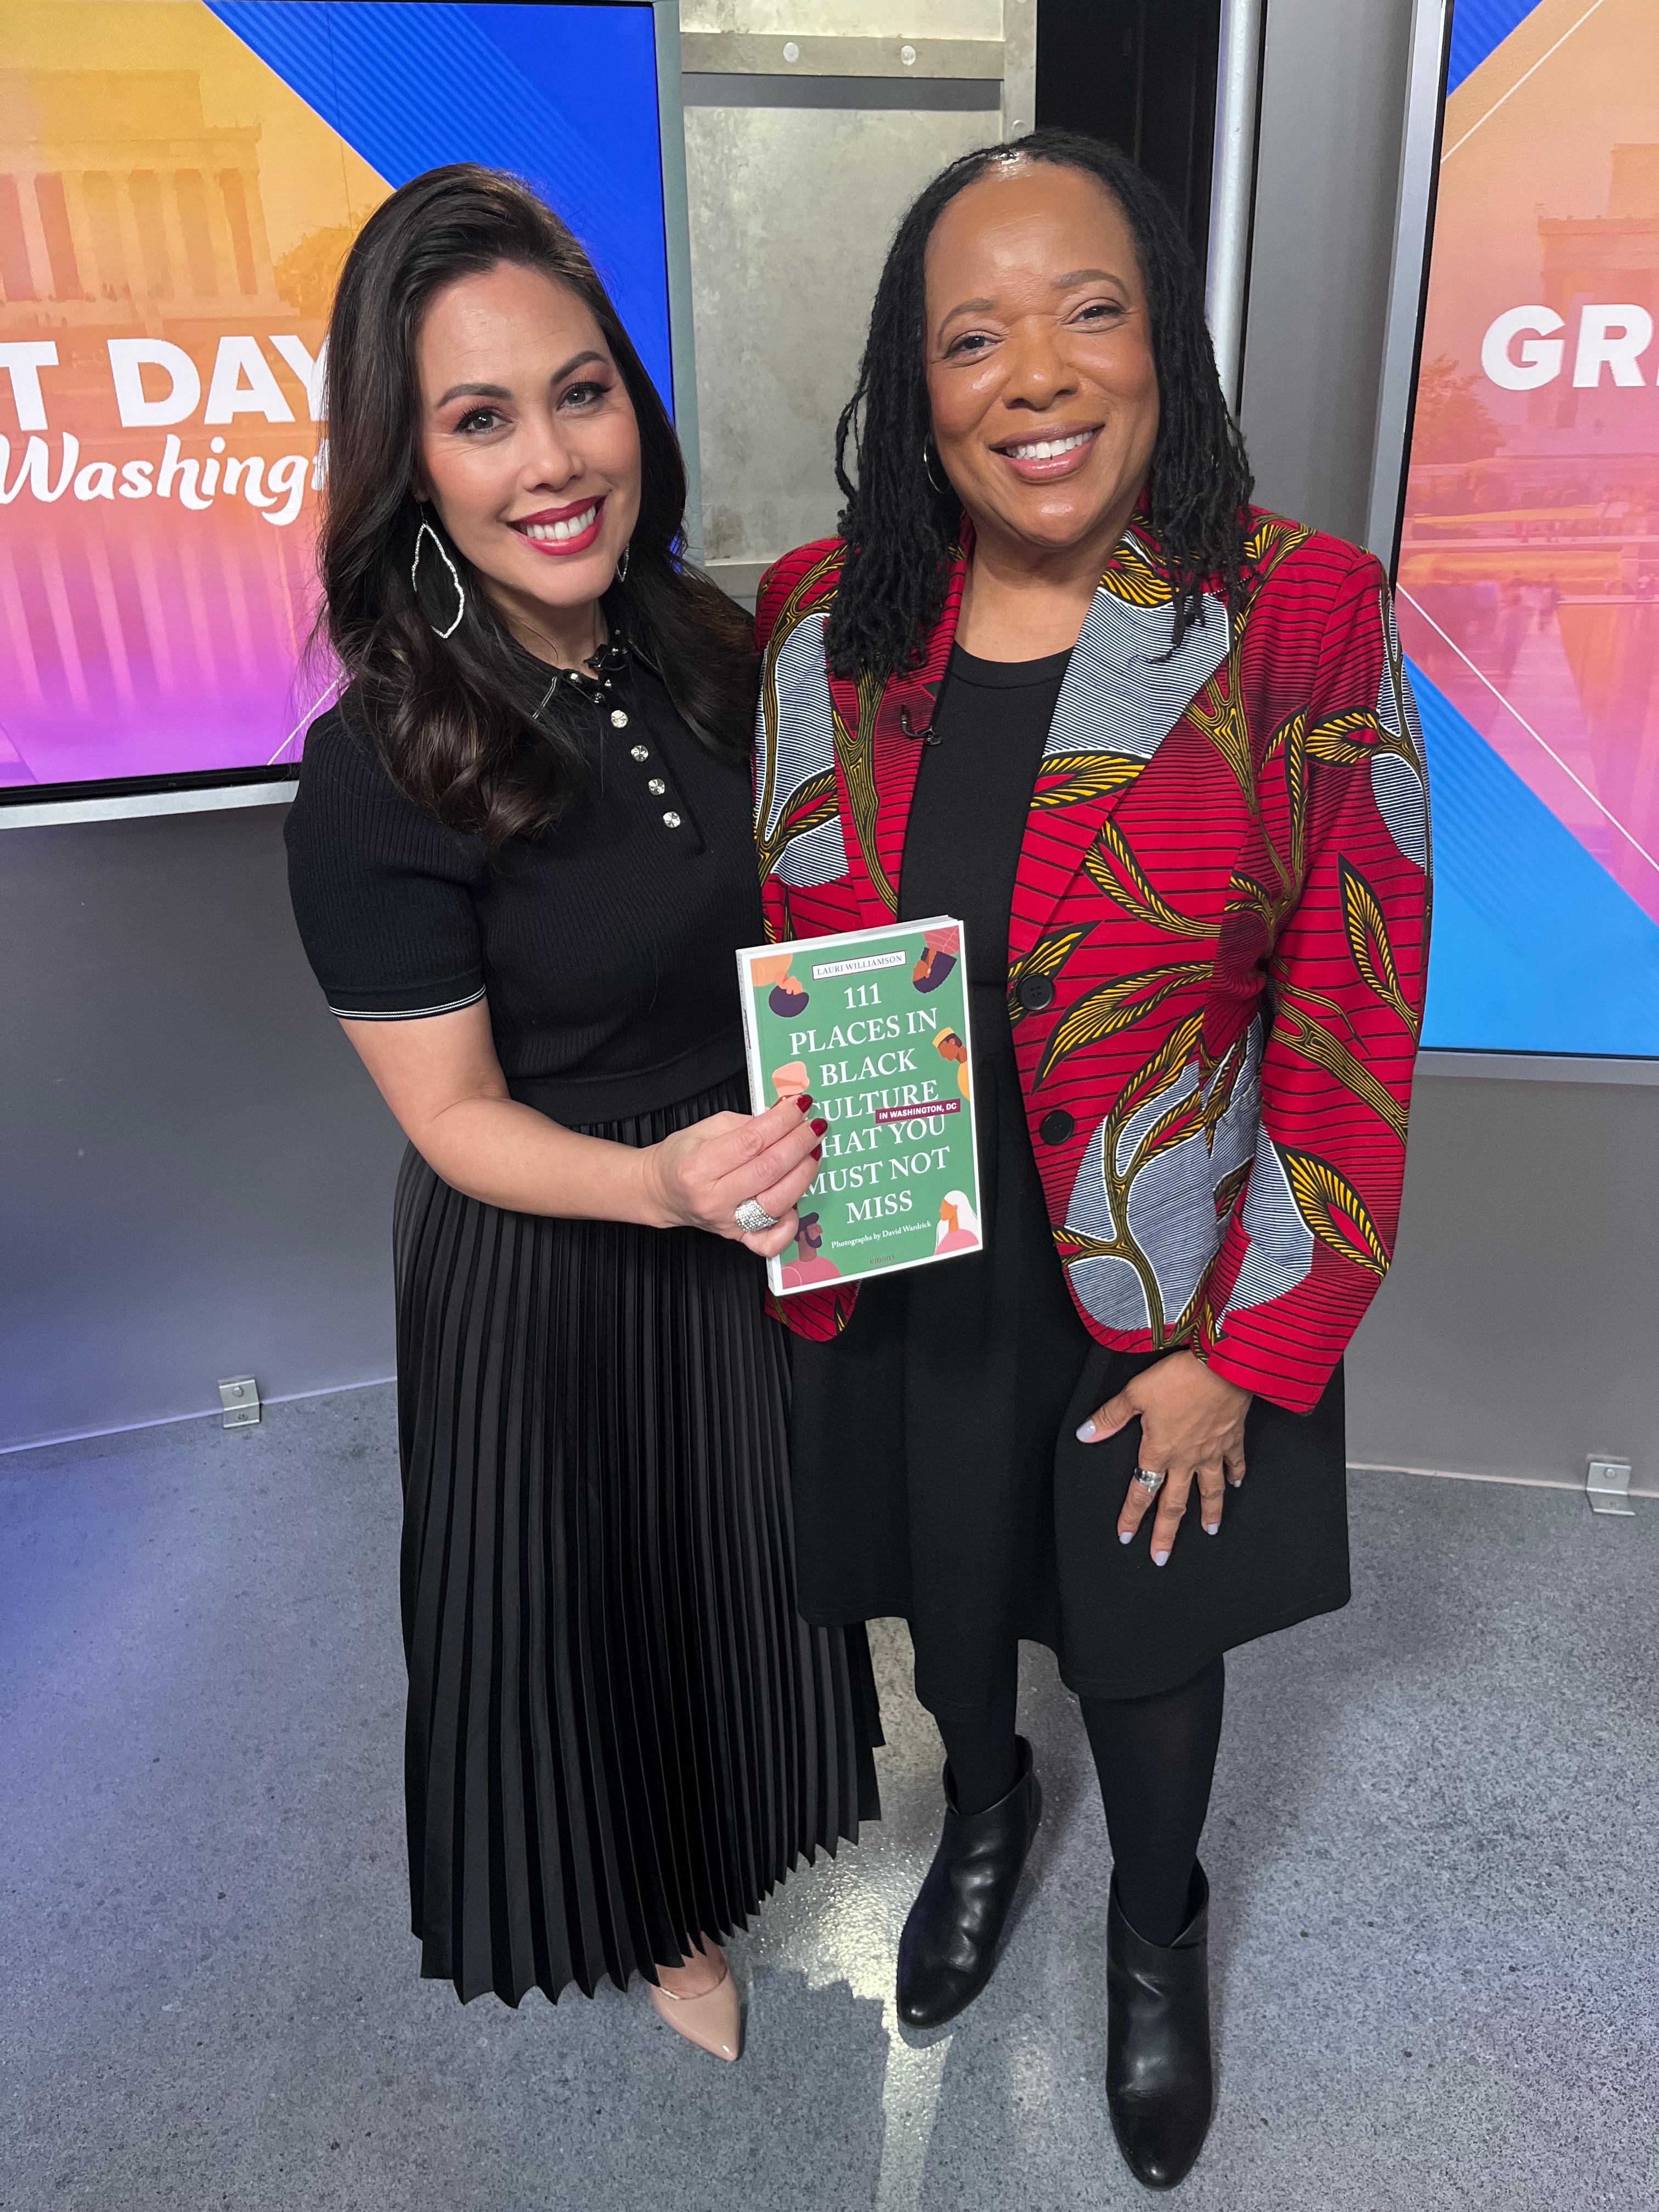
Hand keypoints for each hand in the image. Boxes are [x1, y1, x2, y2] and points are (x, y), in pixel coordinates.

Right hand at [640, 1094, 824, 1256]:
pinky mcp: (738, 1237)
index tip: (800, 1105)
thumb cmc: (682, 1158)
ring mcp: (728, 1221)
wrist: (662, 1191)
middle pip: (769, 1170)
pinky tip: (797, 1202)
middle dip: (799, 1143)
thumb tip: (784, 1116)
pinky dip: (790, 1226)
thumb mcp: (705, 1128)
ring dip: (804, 1174)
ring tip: (813, 1152)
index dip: (782, 1121)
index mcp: (698, 1166)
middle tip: (814, 1126)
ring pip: (777, 1202)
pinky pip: (770, 1243)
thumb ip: (746, 1124)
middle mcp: (713, 1198)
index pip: (751, 1141)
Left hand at [1076, 1351, 1250, 1565]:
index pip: (1141, 1491)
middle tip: (1162, 1557)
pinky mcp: (1232, 1438)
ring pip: (1210, 1490)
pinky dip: (1236, 1474)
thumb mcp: (1135, 1394)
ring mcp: (1212, 1451)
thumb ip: (1110, 1418)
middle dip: (1167, 1532)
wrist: (1223, 1366)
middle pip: (1175, 1503)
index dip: (1132, 1516)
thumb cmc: (1177, 1378)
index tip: (1126, 1537)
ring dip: (1209, 1513)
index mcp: (1159, 1451)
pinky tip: (1237, 1484)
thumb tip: (1085, 1435)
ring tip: (1209, 1532)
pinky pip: (1235, 1463)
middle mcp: (1186, 1459)